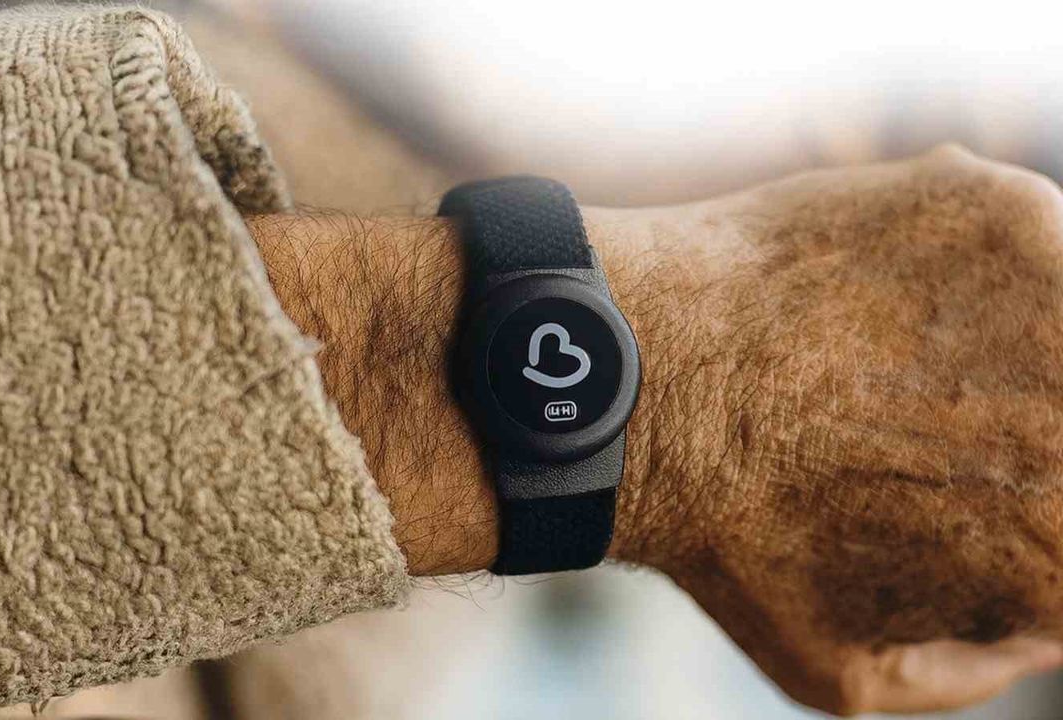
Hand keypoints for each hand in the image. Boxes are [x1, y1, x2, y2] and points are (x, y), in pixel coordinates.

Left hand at [247, 146, 1062, 714]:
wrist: (639, 389)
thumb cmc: (732, 542)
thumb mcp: (854, 672)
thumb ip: (984, 658)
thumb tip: (1041, 619)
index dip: (1035, 507)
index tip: (988, 483)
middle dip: (1030, 418)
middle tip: (940, 418)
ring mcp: (1058, 295)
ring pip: (1059, 318)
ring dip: (1021, 338)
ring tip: (900, 358)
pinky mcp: (1000, 210)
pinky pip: (1019, 242)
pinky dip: (964, 267)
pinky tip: (873, 299)